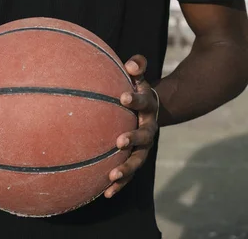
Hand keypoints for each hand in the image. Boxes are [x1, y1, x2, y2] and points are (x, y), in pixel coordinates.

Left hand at [105, 55, 158, 197]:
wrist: (151, 109)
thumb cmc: (136, 88)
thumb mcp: (138, 76)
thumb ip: (137, 65)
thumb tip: (131, 63)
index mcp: (148, 106)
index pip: (143, 101)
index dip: (134, 99)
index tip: (122, 97)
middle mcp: (149, 128)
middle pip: (144, 136)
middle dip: (133, 139)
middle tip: (120, 141)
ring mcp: (144, 146)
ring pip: (138, 160)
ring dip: (126, 168)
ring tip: (111, 176)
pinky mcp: (137, 158)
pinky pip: (129, 173)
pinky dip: (119, 184)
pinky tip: (105, 193)